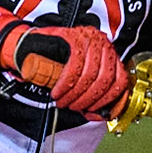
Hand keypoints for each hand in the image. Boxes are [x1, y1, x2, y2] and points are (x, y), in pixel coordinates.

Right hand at [0, 25, 129, 116]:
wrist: (30, 49)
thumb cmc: (55, 65)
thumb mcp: (79, 81)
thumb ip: (93, 95)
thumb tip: (103, 114)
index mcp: (108, 54)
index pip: (120, 79)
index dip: (109, 100)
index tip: (96, 110)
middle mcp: (102, 43)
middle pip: (106, 78)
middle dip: (89, 99)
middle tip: (75, 106)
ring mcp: (88, 38)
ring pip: (91, 74)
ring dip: (76, 94)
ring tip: (64, 100)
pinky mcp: (73, 38)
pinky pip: (75, 67)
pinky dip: (66, 84)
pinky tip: (58, 92)